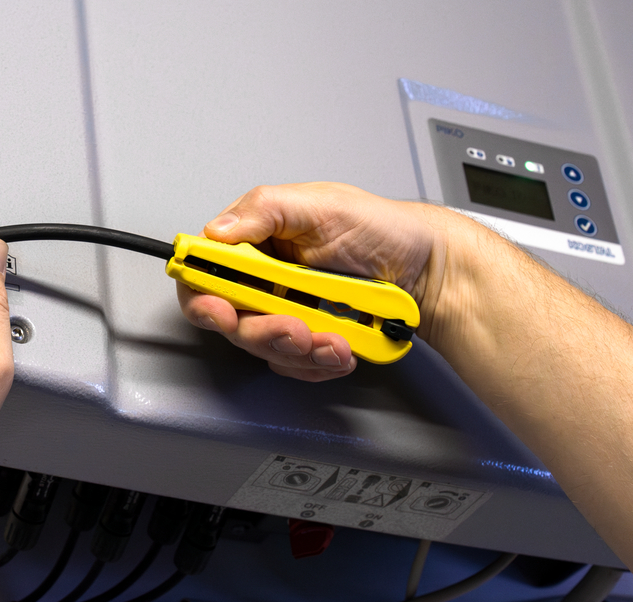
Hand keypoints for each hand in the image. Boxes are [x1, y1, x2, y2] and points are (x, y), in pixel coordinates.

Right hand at [177, 182, 447, 380]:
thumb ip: (265, 211)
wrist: (428, 271)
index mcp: (256, 240)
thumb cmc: (384, 231)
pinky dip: (318, 362)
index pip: (206, 271)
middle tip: (295, 328)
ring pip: (262, 347)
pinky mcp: (305, 338)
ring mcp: (283, 310)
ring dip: (298, 350)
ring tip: (333, 339)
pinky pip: (293, 364)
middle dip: (263, 331)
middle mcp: (263, 277)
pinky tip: (341, 347)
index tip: (222, 311)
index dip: (203, 295)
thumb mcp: (323, 206)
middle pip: (230, 319)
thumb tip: (218, 230)